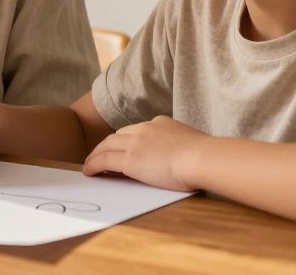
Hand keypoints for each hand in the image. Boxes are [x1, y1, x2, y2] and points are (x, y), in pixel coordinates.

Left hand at [81, 116, 206, 190]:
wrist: (202, 158)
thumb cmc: (206, 156)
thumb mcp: (191, 143)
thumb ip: (182, 145)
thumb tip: (184, 156)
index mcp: (161, 123)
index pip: (136, 130)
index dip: (126, 140)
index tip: (121, 147)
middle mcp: (145, 129)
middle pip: (118, 135)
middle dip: (107, 145)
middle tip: (99, 155)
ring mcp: (135, 143)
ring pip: (106, 146)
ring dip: (96, 154)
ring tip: (90, 164)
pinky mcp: (129, 159)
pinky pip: (104, 160)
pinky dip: (93, 165)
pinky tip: (88, 171)